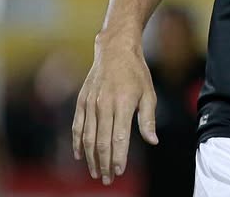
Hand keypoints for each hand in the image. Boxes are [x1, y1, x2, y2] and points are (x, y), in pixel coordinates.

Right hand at [71, 31, 158, 184]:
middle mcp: (103, 105)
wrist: (115, 50)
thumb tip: (152, 141)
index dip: (118, 157)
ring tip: (96, 172)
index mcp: (122, 103)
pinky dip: (77, 143)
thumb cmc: (136, 72)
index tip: (119, 172)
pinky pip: (77, 126)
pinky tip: (80, 156)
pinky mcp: (81, 101)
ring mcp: (90, 103)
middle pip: (101, 142)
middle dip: (104, 163)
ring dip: (90, 158)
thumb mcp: (149, 93)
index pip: (118, 138)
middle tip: (107, 179)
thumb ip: (147, 119)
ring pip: (87, 137)